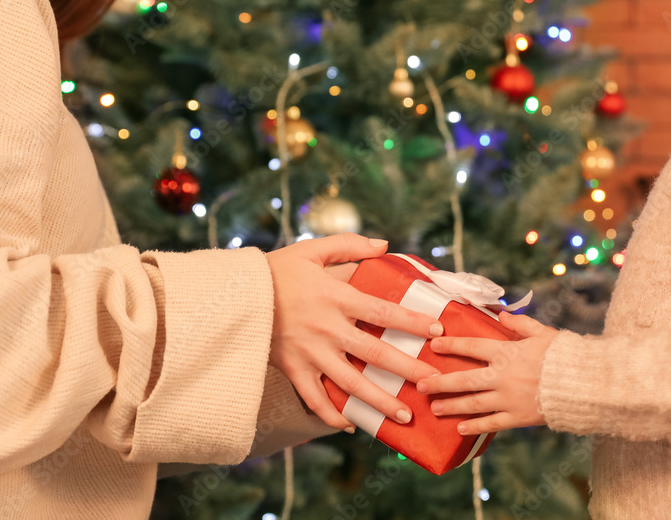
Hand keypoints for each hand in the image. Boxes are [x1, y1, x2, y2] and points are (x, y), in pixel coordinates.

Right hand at [267, 234, 443, 431]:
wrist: (233, 295)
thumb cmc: (276, 270)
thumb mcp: (312, 250)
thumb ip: (349, 245)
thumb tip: (385, 245)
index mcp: (335, 297)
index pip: (383, 312)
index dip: (411, 322)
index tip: (436, 331)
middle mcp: (327, 328)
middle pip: (374, 353)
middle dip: (407, 369)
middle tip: (432, 383)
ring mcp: (310, 353)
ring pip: (351, 383)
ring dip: (379, 401)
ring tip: (405, 415)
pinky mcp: (293, 369)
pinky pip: (314, 398)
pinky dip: (331, 415)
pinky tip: (351, 425)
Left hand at [416, 312, 557, 434]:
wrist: (584, 384)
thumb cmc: (564, 355)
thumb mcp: (543, 333)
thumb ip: (520, 324)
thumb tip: (501, 315)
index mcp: (507, 353)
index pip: (472, 347)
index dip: (451, 346)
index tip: (433, 346)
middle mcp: (502, 376)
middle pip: (464, 380)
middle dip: (440, 382)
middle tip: (421, 384)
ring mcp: (508, 399)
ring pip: (472, 403)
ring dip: (451, 405)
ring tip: (435, 407)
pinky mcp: (518, 417)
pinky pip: (491, 423)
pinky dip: (474, 426)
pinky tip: (460, 428)